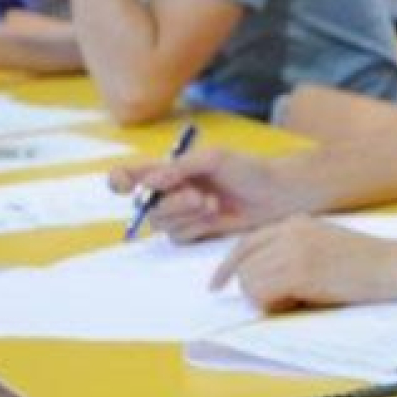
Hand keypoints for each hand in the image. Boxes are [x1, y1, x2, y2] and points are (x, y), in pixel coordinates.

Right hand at [109, 149, 305, 242]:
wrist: (275, 194)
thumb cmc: (247, 169)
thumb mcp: (214, 158)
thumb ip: (179, 168)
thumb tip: (149, 182)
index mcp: (168, 169)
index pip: (130, 176)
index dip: (120, 181)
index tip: (125, 184)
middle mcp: (170, 192)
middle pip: (145, 205)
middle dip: (171, 202)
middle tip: (198, 195)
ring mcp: (181, 214)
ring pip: (160, 223)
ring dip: (184, 214)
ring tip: (212, 203)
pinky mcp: (195, 232)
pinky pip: (178, 237)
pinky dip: (194, 227)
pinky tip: (215, 215)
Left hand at [210, 215, 396, 311]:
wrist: (393, 266)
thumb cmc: (365, 263)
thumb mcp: (323, 244)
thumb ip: (291, 251)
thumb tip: (259, 278)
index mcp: (295, 223)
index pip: (245, 243)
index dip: (227, 267)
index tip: (217, 286)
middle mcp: (290, 231)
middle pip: (243, 265)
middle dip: (254, 290)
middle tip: (285, 301)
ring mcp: (294, 250)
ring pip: (249, 281)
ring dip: (265, 300)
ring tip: (296, 300)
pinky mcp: (301, 271)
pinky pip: (263, 293)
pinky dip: (274, 305)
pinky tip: (300, 303)